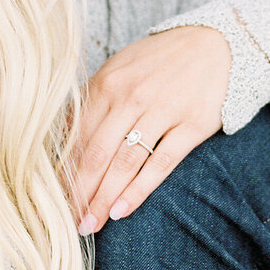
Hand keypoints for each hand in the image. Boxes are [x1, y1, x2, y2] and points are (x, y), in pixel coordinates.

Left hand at [73, 25, 231, 233]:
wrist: (217, 44)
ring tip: (89, 224)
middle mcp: (132, 96)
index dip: (63, 171)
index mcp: (108, 83)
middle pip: (96, 153)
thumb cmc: (161, 61)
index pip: (77, 136)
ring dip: (103, 198)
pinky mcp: (192, 125)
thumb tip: (61, 136)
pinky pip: (160, 164)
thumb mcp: (121, 68)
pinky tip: (121, 211)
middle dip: (79, 192)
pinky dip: (138, 190)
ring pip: (124, 163)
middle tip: (68, 221)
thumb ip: (92, 100)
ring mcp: (163, 111)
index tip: (52, 198)